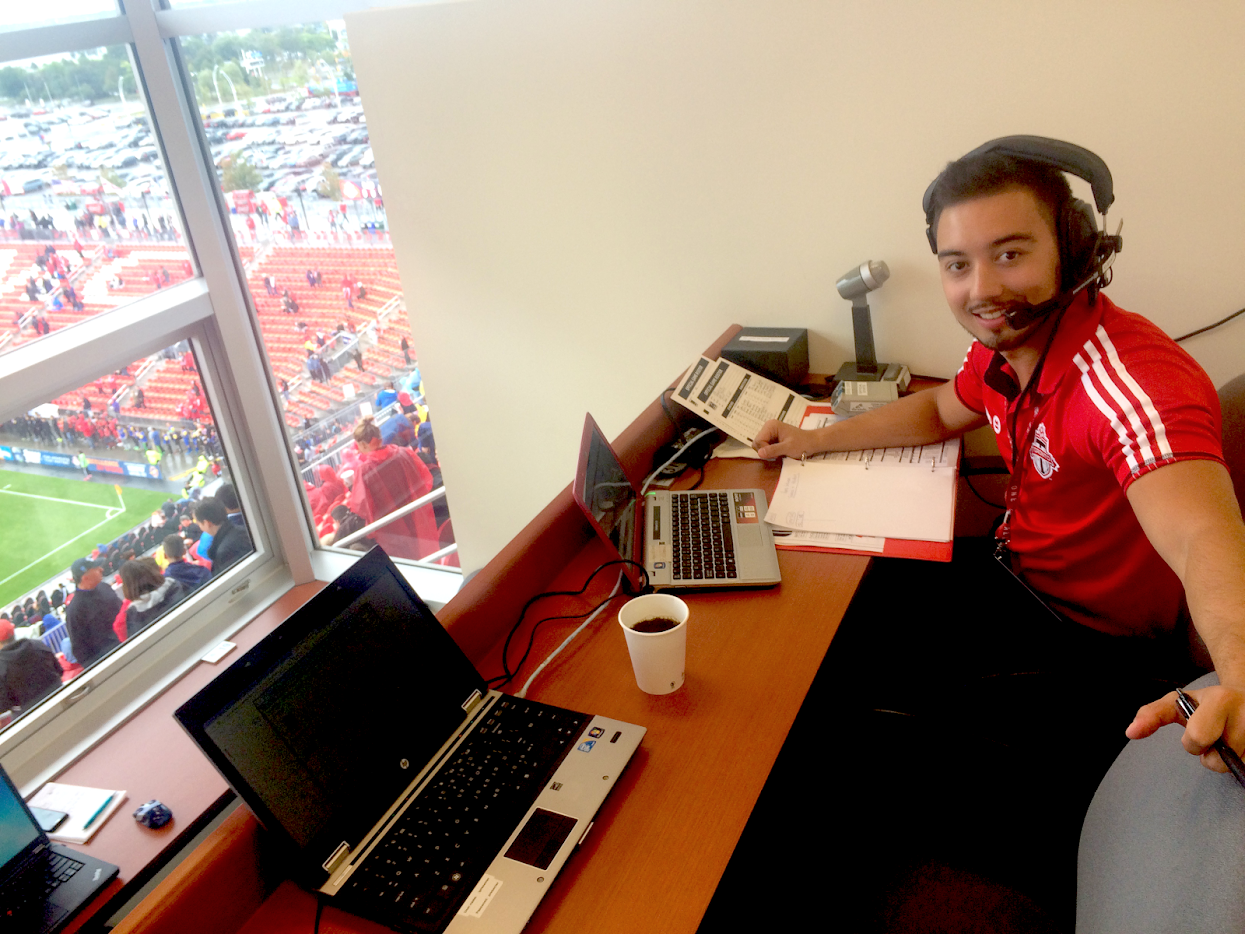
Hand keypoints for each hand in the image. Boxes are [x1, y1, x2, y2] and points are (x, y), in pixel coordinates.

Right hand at [753, 420, 817, 459]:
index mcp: (771, 425)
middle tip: (778, 455)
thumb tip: (759, 453)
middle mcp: (768, 427)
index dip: (765, 450)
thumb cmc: (803, 443)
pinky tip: (779, 452)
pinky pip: (765, 447)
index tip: (777, 454)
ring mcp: (770, 433)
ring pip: (760, 446)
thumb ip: (773, 450)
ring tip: (779, 453)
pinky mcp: (772, 438)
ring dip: (768, 452)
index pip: (758, 440)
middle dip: (765, 451)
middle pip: (757, 443)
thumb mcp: (788, 448)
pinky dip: (770, 452)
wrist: (812, 442)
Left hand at [1125, 684, 1244, 772]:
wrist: (1244, 699)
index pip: (1197, 737)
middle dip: (1209, 755)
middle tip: (1214, 738)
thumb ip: (1152, 715)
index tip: (1197, 730)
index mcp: (1220, 700)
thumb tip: (1130, 732)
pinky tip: (1240, 747)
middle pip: (1217, 761)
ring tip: (1229, 740)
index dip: (1193, 742)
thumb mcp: (1177, 703)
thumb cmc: (1205, 705)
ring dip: (1226, 760)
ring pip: (1234, 768)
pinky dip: (1241, 762)